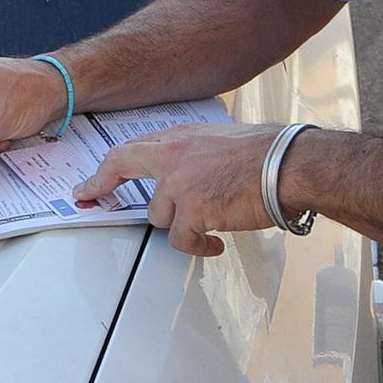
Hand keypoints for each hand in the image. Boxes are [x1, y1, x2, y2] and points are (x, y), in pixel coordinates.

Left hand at [73, 122, 289, 258]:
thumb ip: (196, 153)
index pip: (133, 148)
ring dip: (180, 224)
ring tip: (208, 225)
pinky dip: (198, 246)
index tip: (93, 179)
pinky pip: (182, 239)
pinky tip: (215, 243)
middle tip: (92, 195)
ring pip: (158, 215)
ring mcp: (180, 182)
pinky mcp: (193, 210)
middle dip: (101, 183)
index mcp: (182, 137)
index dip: (109, 166)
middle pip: (122, 165)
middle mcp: (175, 155)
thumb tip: (188, 172)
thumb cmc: (269, 154)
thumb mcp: (222, 139)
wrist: (290, 166)